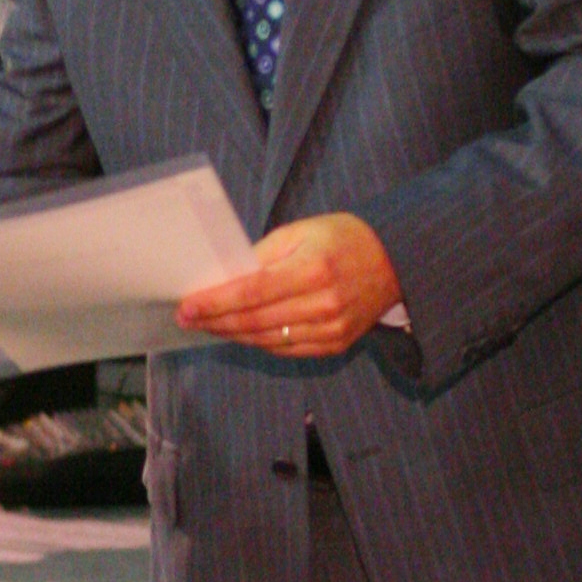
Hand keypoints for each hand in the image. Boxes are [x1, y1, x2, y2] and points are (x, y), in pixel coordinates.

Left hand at [176, 213, 400, 358]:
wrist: (395, 258)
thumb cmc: (342, 238)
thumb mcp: (300, 231)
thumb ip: (261, 256)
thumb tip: (224, 280)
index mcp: (314, 268)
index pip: (252, 292)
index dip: (215, 303)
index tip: (187, 306)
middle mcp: (325, 303)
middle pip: (256, 321)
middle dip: (216, 321)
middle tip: (187, 318)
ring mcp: (333, 329)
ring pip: (268, 340)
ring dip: (233, 335)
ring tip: (208, 325)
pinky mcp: (337, 344)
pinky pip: (287, 350)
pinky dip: (260, 342)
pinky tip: (241, 332)